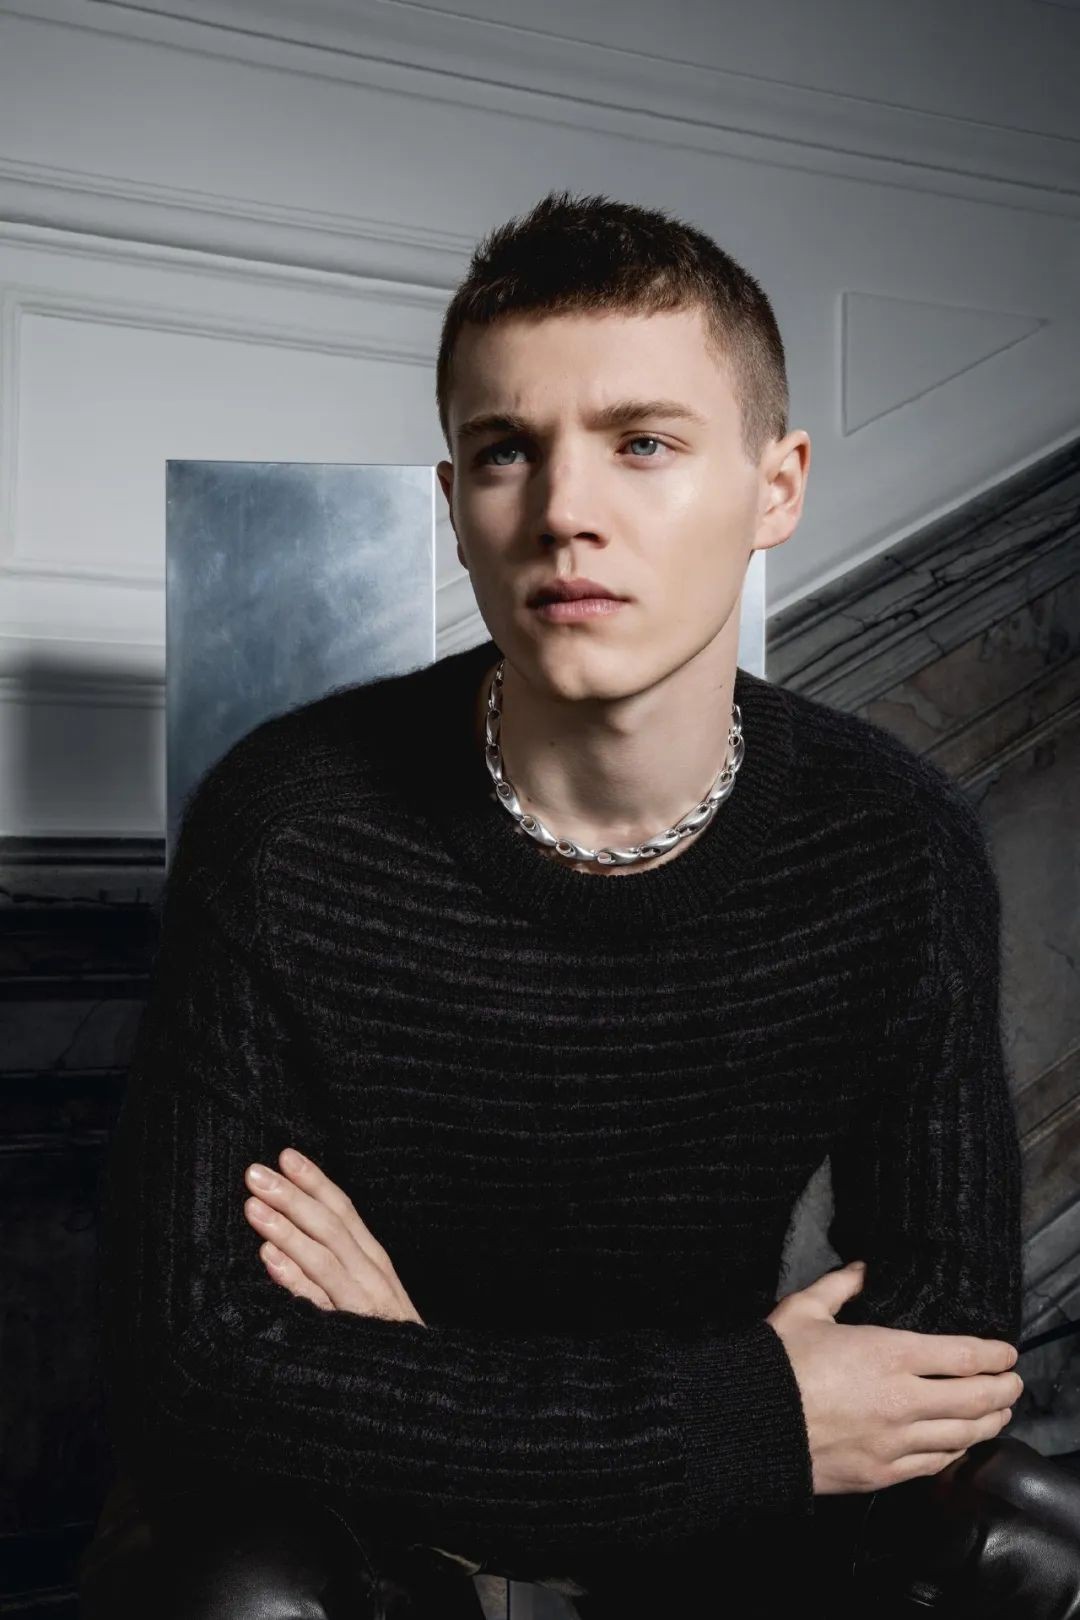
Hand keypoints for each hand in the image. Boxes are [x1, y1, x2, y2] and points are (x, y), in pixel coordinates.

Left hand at [243, 1148, 425, 1324]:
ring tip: (254, 1207)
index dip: (315, 1181)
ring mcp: (364, 1305)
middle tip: (255, 1172)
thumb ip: (339, 1263)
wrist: (422, 1390)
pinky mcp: (352, 1335)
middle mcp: (372, 1276)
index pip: (344, 1211)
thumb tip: (291, 1236)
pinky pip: (320, 1304)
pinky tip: (270, 1259)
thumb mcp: (368, 1293)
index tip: (286, 1155)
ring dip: (287, 1229)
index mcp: (374, 1261)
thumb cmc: (386, 1340)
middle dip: (292, 1196)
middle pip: (331, 1226)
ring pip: (324, 1258)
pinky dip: (295, 1279)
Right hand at [766, 1260, 1021, 1494]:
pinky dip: (956, 1453)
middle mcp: (902, 1400)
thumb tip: (863, 1268)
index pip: (962, 1356)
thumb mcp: (803, 1309)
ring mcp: (895, 1442)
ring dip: (988, 1424)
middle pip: (975, 1399)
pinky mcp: (882, 1474)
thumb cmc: (774, 1363)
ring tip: (999, 1414)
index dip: (993, 1354)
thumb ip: (839, 1285)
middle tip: (1013, 1382)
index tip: (1007, 1352)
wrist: (747, 1425)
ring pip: (962, 1436)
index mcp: (887, 1353)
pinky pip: (934, 1466)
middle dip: (1003, 1390)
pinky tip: (960, 1445)